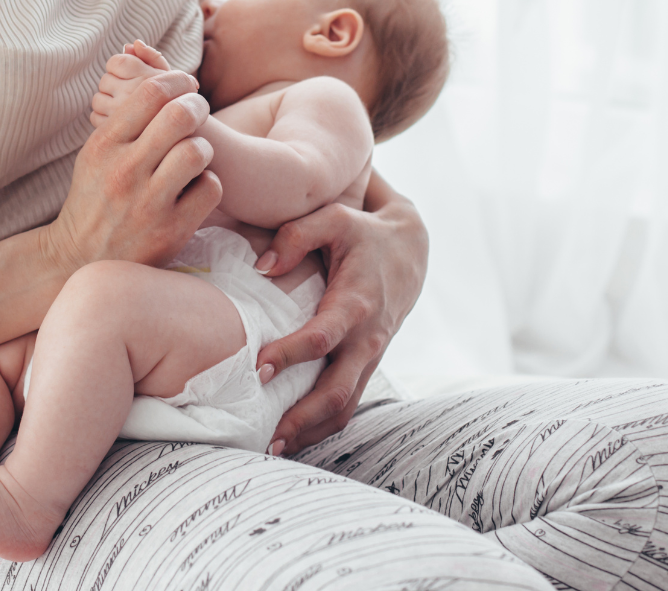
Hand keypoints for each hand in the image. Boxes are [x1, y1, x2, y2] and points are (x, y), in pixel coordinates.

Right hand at [49, 65, 220, 273]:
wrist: (77, 259)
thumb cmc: (94, 197)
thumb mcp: (95, 153)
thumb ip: (125, 120)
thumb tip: (163, 83)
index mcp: (104, 145)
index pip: (151, 93)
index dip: (177, 81)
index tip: (186, 86)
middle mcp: (125, 171)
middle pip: (180, 115)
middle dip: (197, 106)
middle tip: (198, 111)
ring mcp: (149, 202)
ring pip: (197, 151)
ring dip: (204, 148)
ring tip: (195, 154)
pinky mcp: (171, 230)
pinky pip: (210, 188)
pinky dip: (208, 183)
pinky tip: (196, 186)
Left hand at [90, 40, 173, 127]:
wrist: (188, 138)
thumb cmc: (179, 103)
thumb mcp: (172, 77)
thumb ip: (151, 56)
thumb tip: (131, 44)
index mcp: (148, 78)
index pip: (115, 62)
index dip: (119, 67)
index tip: (130, 76)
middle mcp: (135, 95)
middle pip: (104, 80)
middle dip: (114, 85)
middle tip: (130, 94)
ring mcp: (123, 115)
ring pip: (98, 100)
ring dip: (107, 102)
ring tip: (125, 108)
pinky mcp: (115, 134)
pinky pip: (95, 117)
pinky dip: (103, 118)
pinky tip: (121, 122)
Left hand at [253, 171, 427, 453]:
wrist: (410, 250)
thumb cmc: (363, 233)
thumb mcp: (334, 219)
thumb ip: (296, 236)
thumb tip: (261, 267)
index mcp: (357, 302)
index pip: (323, 338)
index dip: (291, 355)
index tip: (257, 367)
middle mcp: (368, 337)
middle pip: (338, 390)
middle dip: (302, 418)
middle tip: (266, 437)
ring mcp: (370, 356)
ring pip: (345, 406)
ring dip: (312, 431)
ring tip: (273, 448)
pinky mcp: (367, 364)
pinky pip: (349, 403)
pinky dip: (323, 425)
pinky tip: (294, 437)